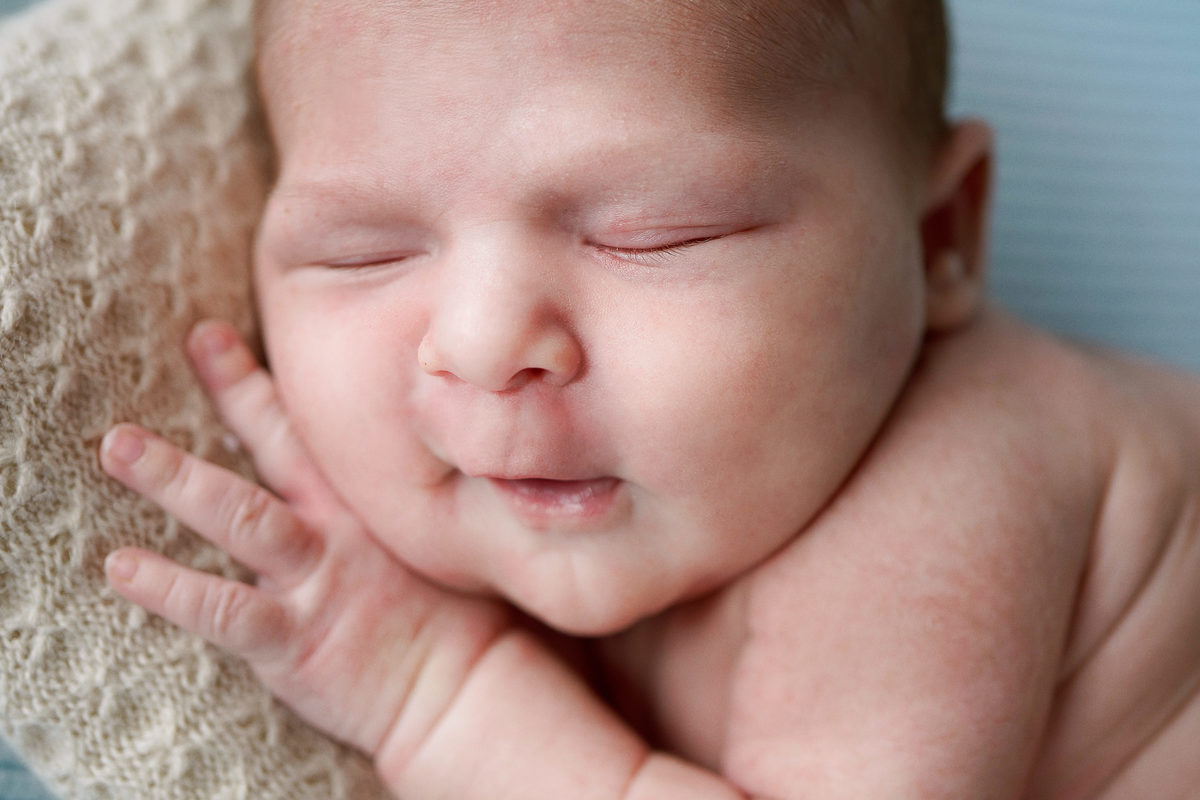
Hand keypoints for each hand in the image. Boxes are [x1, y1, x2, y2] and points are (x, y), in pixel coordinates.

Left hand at [100, 320, 511, 759]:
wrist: (462, 689)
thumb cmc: (447, 618)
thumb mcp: (425, 542)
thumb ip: (384, 502)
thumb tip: (353, 463)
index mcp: (365, 504)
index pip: (307, 427)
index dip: (256, 379)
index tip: (211, 334)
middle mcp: (337, 528)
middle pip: (278, 445)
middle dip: (234, 390)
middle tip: (194, 340)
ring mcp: (314, 579)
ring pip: (239, 513)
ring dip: (176, 477)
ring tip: (120, 446)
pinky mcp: (293, 638)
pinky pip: (224, 608)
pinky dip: (170, 587)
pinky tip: (121, 567)